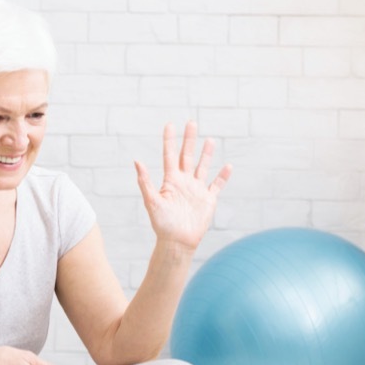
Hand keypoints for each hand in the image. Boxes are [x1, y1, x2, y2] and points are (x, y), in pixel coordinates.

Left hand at [134, 121, 232, 250]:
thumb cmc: (162, 224)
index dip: (169, 140)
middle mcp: (184, 182)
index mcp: (170, 180)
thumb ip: (145, 181)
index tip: (170, 124)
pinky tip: (228, 166)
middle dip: (189, 140)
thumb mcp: (152, 201)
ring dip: (206, 154)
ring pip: (202, 167)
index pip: (170, 155)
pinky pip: (217, 185)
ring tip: (210, 140)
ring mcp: (196, 190)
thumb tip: (137, 161)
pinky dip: (223, 176)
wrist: (177, 241)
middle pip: (187, 156)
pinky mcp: (208, 200)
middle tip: (191, 122)